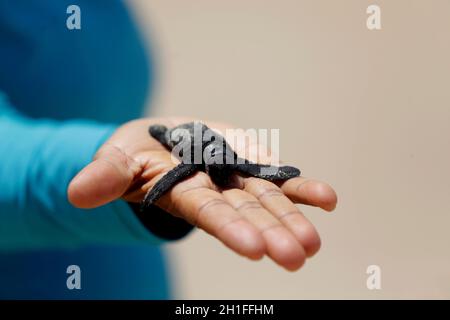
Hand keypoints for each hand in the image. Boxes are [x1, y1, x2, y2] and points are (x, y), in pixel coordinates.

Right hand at [68, 117, 336, 270]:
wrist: (164, 140)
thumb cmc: (136, 154)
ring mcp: (237, 179)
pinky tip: (326, 200)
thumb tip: (76, 193)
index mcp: (182, 191)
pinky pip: (279, 178)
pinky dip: (301, 189)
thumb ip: (105, 174)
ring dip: (291, 218)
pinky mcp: (251, 163)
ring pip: (267, 201)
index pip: (207, 213)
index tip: (254, 250)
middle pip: (246, 214)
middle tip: (296, 257)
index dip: (229, 229)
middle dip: (270, 234)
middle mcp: (215, 191)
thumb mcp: (117, 159)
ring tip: (313, 242)